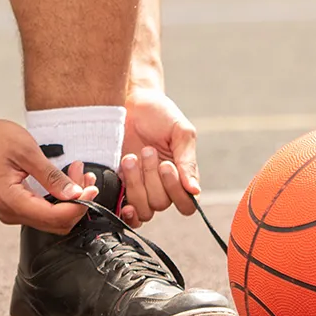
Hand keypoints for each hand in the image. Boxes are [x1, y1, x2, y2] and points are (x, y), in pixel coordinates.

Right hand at [0, 115, 96, 233]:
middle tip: (85, 177)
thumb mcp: (26, 151)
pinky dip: (57, 198)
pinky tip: (63, 180)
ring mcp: (11, 211)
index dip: (79, 205)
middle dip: (77, 202)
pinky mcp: (12, 205)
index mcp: (12, 202)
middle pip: (56, 223)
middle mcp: (11, 213)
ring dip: (68, 200)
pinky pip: (41, 210)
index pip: (56, 217)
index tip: (91, 187)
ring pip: (50, 218)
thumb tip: (75, 194)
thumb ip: (51, 175)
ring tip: (76, 173)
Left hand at [120, 84, 200, 224]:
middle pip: (161, 204)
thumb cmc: (160, 114)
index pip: (186, 204)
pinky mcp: (121, 188)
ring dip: (135, 185)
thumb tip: (194, 191)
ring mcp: (141, 189)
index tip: (165, 165)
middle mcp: (162, 187)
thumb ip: (188, 161)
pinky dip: (124, 210)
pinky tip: (122, 194)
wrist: (130, 102)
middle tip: (147, 151)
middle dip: (152, 178)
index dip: (175, 190)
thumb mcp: (180, 132)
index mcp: (181, 176)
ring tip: (130, 158)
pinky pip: (125, 213)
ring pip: (143, 209)